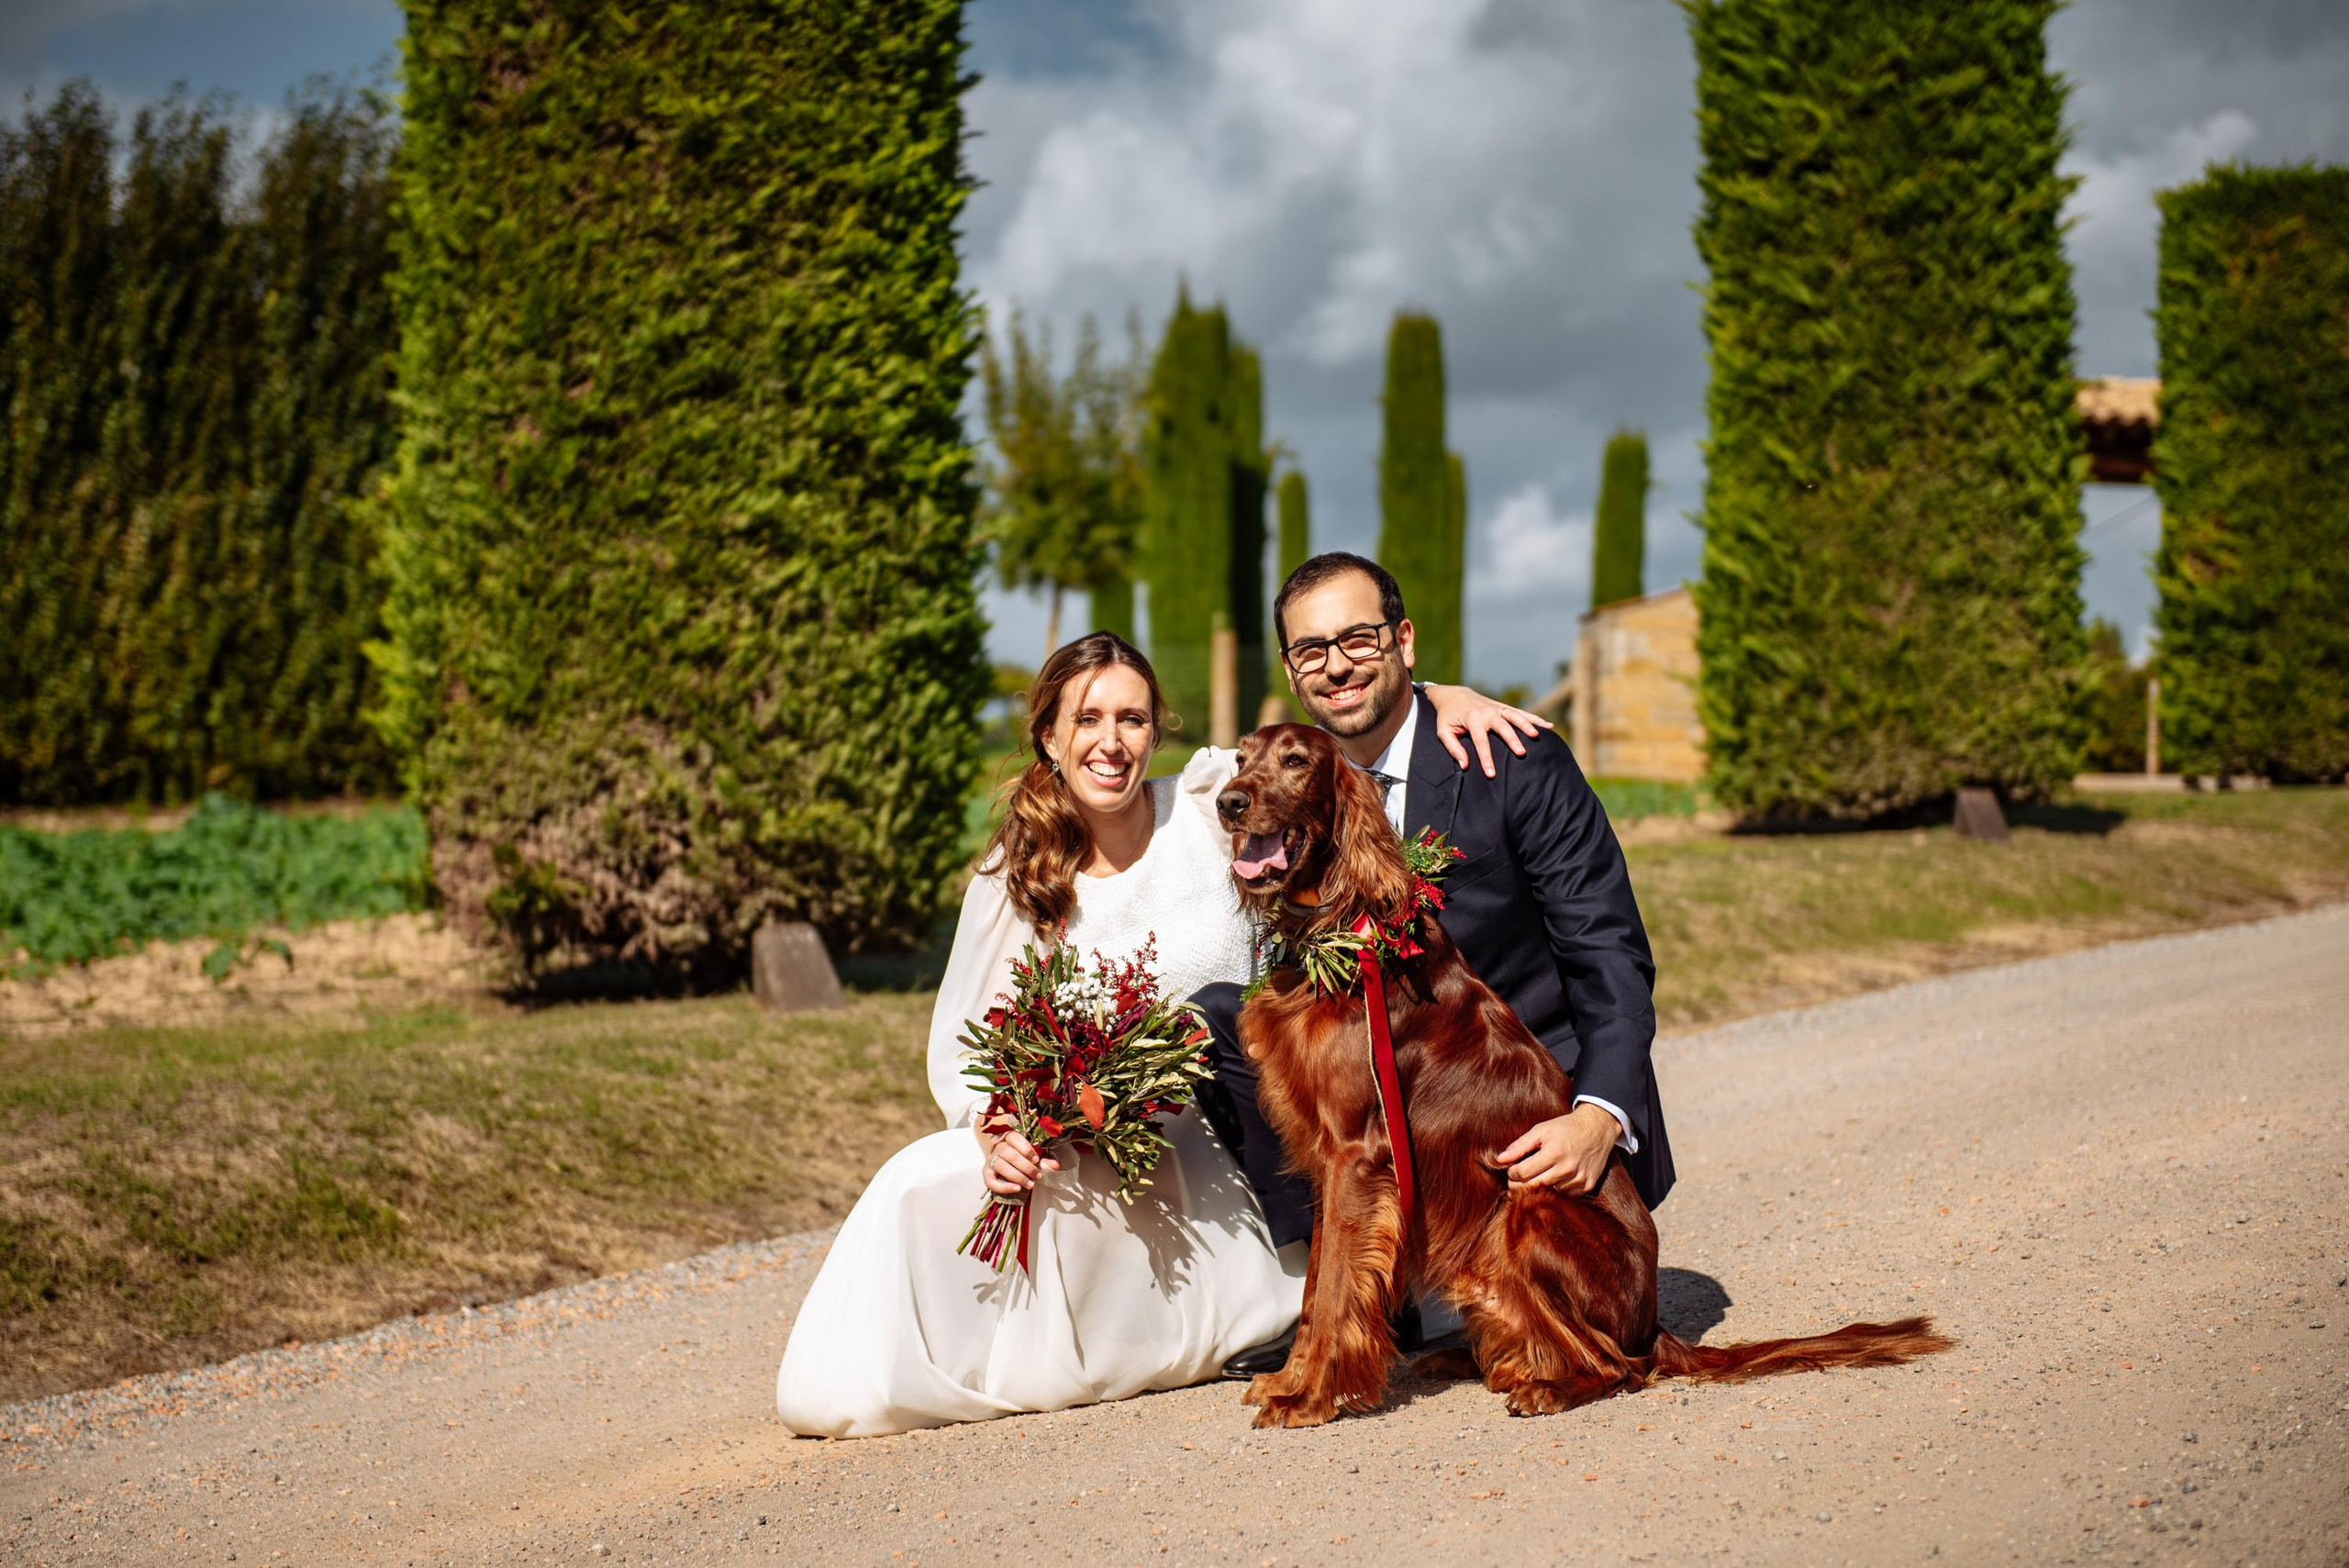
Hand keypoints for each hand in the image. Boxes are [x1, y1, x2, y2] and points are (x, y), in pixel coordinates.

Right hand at [978, 1123, 1057, 1195]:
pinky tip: (1017, 1189)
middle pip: (1009, 1154)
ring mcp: (990, 1159)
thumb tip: (1057, 1165)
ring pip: (1001, 1166)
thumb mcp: (1033, 1155)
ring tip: (1030, 1184)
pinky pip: (991, 1181)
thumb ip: (1044, 1160)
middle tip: (1037, 1176)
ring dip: (1017, 1176)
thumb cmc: (1021, 1156)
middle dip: (1026, 1167)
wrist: (1003, 1159)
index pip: (1014, 1138)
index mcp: (1008, 1137)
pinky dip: (1004, 1187)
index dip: (1026, 1149)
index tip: (1036, 1160)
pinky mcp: (986, 1173)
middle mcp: (997, 1146)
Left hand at [1421, 682, 1554, 777]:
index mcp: (1472, 718)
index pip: (1481, 741)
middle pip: (1502, 726)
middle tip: (1521, 753)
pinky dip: (1535, 719)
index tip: (1492, 774)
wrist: (1454, 695)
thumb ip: (1453, 748)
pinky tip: (1548, 727)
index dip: (1486, 758)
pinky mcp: (1503, 707)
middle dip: (1512, 739)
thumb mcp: (1443, 732)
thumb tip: (1465, 765)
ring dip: (1526, 725)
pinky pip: (1521, 712)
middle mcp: (1487, 711)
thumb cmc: (1448, 717)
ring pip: (1515, 716)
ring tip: (1536, 737)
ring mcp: (1497, 708)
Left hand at [1495, 1103, 1620, 1193]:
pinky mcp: (1587, 1185)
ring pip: (1549, 1193)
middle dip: (1520, 1185)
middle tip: (1516, 1181)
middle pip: (1534, 1187)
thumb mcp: (1541, 1130)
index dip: (1512, 1173)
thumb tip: (1500, 1159)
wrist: (1597, 1129)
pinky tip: (1554, 1178)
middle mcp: (1567, 1168)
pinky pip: (1565, 1195)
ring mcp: (1578, 1179)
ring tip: (1537, 1176)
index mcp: (1554, 1152)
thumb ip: (1519, 1145)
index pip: (1523, 1173)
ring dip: (1539, 1187)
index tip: (1512, 1169)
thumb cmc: (1565, 1128)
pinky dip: (1556, 1189)